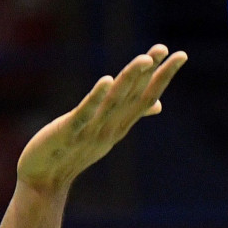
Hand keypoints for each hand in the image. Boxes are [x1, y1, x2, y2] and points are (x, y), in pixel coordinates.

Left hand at [16, 44, 186, 192]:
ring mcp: (92, 130)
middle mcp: (112, 127)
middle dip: (151, 72)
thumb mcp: (109, 132)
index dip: (163, 76)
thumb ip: (132, 115)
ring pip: (115, 102)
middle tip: (164, 48)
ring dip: (130, 79)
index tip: (180, 55)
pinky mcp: (70, 132)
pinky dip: (97, 98)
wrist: (47, 179)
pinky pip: (86, 113)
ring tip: (144, 59)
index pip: (147, 97)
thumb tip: (159, 104)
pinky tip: (107, 80)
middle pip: (135, 96)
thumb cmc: (75, 152)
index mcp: (121, 125)